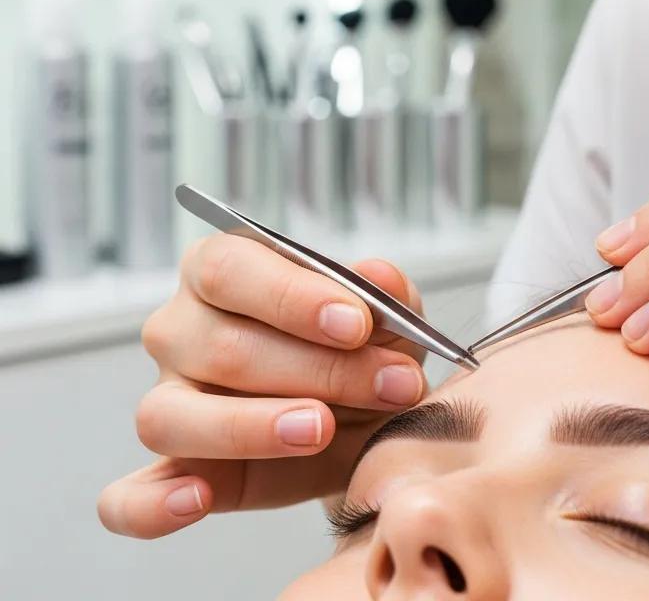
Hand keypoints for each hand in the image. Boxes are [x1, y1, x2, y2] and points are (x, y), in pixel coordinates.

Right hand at [97, 236, 426, 539]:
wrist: (371, 417)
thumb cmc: (366, 349)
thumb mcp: (388, 317)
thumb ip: (384, 293)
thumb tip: (377, 276)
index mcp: (220, 270)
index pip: (229, 270)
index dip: (291, 296)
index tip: (357, 324)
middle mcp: (180, 329)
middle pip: (218, 346)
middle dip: (316, 369)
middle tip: (390, 385)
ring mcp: (168, 402)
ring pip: (169, 416)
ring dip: (248, 427)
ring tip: (318, 429)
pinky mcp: (172, 473)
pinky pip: (130, 497)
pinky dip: (155, 504)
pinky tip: (199, 499)